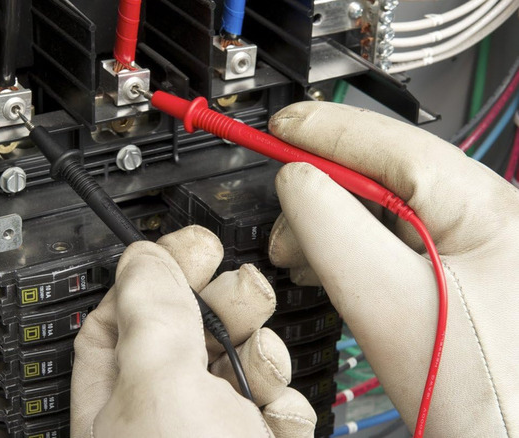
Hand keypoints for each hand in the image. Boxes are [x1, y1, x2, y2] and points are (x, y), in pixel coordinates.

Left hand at [71, 226, 316, 436]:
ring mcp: (211, 431)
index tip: (192, 246)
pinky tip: (278, 411)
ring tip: (263, 357)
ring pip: (239, 366)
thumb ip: (152, 313)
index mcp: (115, 396)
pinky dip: (286, 403)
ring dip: (262, 352)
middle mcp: (161, 414)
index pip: (120, 316)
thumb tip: (143, 256)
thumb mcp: (160, 382)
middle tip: (242, 289)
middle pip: (188, 333)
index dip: (156, 274)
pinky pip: (276, 407)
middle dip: (222, 302)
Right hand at [268, 102, 518, 436]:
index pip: (389, 142)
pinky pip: (389, 244)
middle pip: (380, 176)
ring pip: (381, 211)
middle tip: (281, 223)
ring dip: (329, 225)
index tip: (277, 130)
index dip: (324, 132)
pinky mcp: (453, 276)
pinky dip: (349, 251)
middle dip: (320, 191)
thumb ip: (333, 231)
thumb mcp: (389, 305)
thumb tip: (296, 182)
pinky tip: (328, 267)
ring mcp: (470, 249)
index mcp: (483, 207)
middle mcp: (481, 218)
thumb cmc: (487, 396)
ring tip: (299, 256)